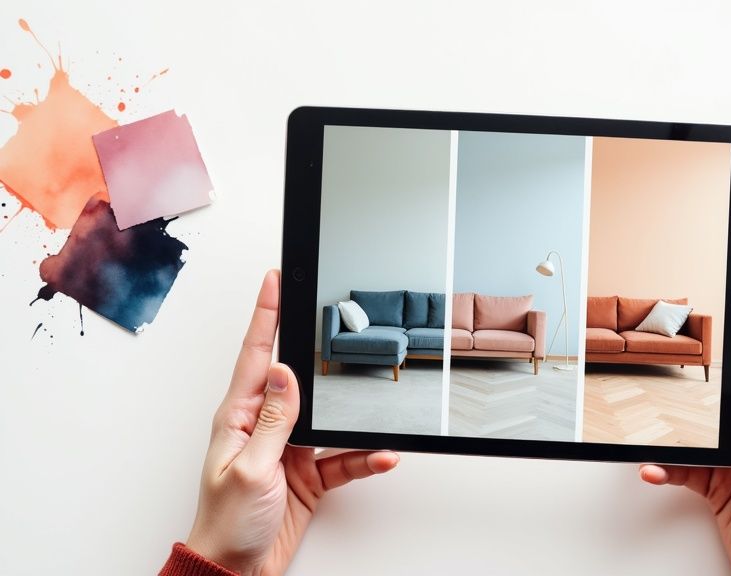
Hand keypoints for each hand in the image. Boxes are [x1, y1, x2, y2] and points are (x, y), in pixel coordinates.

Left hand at [185, 270, 398, 575]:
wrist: (235, 570)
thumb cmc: (226, 523)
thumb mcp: (251, 468)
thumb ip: (273, 419)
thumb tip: (285, 371)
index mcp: (238, 417)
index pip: (256, 355)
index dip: (266, 314)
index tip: (276, 278)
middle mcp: (264, 427)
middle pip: (297, 377)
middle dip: (317, 350)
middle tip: (333, 314)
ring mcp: (289, 449)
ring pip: (329, 418)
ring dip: (353, 417)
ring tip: (374, 405)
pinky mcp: (308, 474)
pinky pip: (344, 457)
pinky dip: (365, 457)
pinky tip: (381, 454)